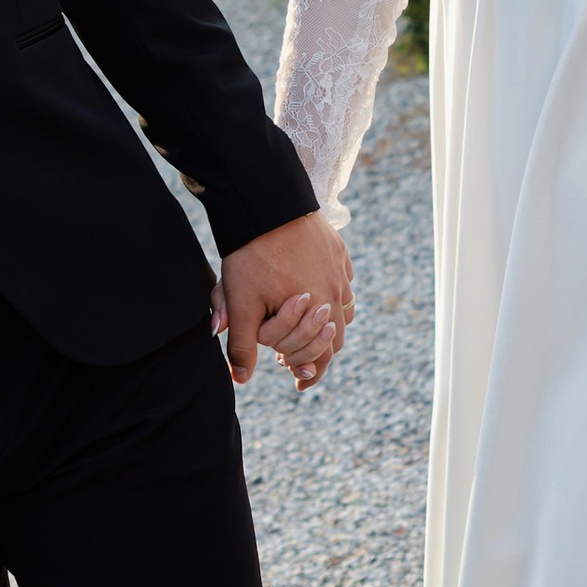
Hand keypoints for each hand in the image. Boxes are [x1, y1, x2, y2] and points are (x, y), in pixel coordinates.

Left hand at [217, 211, 354, 394]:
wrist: (267, 204)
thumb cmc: (252, 256)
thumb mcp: (241, 303)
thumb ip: (243, 345)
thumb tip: (241, 379)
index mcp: (317, 312)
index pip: (322, 356)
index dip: (310, 374)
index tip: (298, 383)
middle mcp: (336, 293)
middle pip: (337, 336)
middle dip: (318, 349)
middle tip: (297, 355)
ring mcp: (340, 270)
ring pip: (344, 308)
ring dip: (328, 322)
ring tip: (308, 325)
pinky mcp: (338, 251)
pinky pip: (345, 279)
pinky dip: (333, 292)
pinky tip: (316, 289)